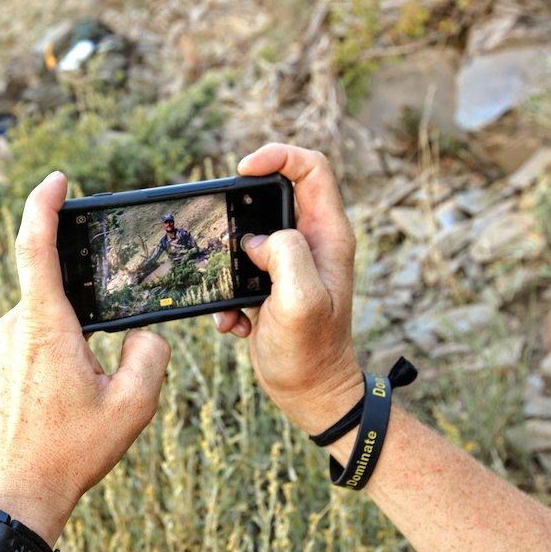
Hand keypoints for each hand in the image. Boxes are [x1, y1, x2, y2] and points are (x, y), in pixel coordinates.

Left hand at [0, 172, 170, 544]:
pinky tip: (58, 403)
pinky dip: (45, 360)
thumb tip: (144, 336)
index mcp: (44, 326)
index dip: (44, 204)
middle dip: (84, 317)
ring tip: (79, 398)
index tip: (57, 179)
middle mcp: (10, 330)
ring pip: (39, 325)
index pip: (36, 246)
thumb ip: (150, 356)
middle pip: (52, 295)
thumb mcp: (134, 405)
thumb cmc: (73, 451)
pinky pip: (22, 347)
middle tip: (101, 366)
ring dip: (66, 344)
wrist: (18, 495)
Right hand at [212, 144, 361, 433]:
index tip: (243, 170)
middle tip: (222, 236)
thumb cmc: (312, 353)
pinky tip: (233, 321)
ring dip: (227, 261)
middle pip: (273, 195)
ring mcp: (290, 264)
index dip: (278, 156)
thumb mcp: (301, 301)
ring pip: (249, 235)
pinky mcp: (270, 285)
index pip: (312, 167)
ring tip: (229, 294)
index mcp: (328, 235)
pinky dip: (227, 293)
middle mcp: (312, 242)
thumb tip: (257, 241)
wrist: (311, 394)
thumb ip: (286, 257)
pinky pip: (238, 270)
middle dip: (239, 213)